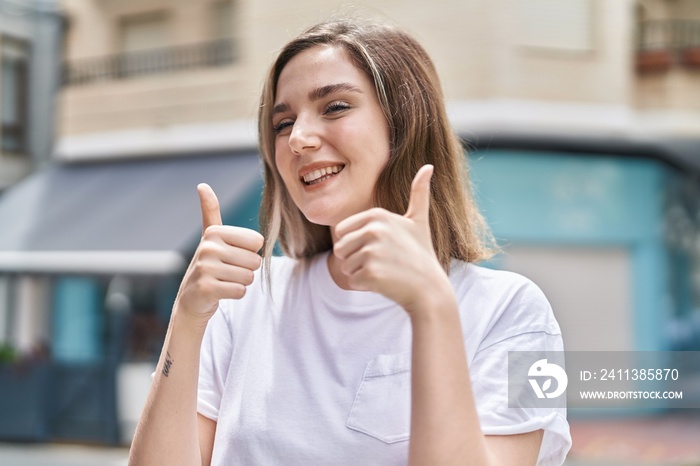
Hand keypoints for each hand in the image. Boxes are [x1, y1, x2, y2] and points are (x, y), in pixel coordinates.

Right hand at [174, 183, 263, 324]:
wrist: (192, 299)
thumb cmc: (209, 265)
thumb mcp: (211, 237)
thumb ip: (210, 211)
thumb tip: (202, 185)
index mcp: (214, 232)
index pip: (257, 242)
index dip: (250, 252)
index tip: (231, 256)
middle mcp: (207, 247)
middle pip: (255, 260)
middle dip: (246, 270)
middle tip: (228, 272)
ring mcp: (205, 268)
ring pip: (249, 277)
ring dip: (241, 283)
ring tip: (223, 281)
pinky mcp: (206, 289)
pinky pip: (240, 291)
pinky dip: (235, 294)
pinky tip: (221, 292)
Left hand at [333, 165, 450, 312]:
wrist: (429, 288)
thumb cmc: (421, 254)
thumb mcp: (419, 221)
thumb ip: (419, 193)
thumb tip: (429, 165)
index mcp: (377, 215)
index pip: (342, 231)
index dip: (357, 243)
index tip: (380, 247)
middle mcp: (373, 230)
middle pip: (340, 248)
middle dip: (356, 259)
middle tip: (382, 262)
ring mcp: (372, 252)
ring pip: (345, 265)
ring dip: (360, 272)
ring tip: (384, 271)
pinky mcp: (371, 273)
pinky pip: (351, 281)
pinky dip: (364, 285)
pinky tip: (384, 282)